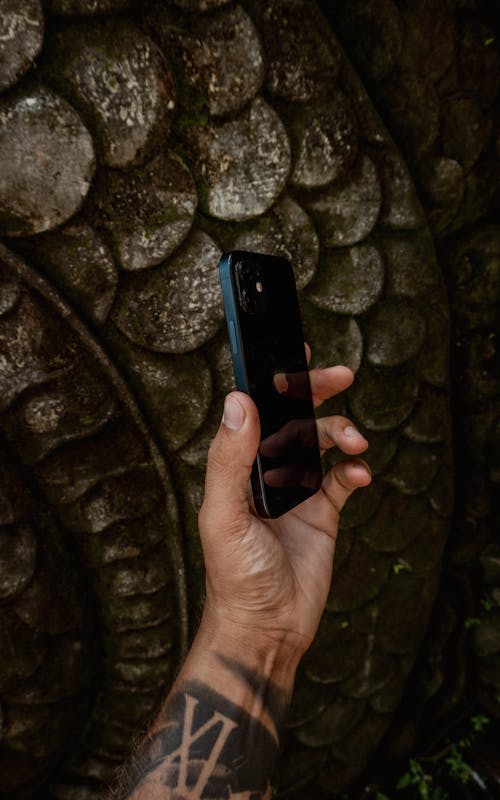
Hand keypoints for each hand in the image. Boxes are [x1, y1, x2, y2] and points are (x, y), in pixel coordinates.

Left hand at [198, 348, 370, 663]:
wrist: (265, 628)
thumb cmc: (234, 576)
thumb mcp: (224, 514)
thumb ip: (230, 459)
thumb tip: (238, 400)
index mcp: (237, 466)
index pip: (255, 412)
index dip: (274, 383)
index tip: (295, 355)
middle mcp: (265, 473)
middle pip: (293, 419)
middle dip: (316, 393)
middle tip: (341, 375)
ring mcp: (295, 491)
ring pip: (322, 443)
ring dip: (341, 433)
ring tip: (356, 443)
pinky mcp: (321, 514)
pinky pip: (341, 480)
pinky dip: (352, 471)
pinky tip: (358, 475)